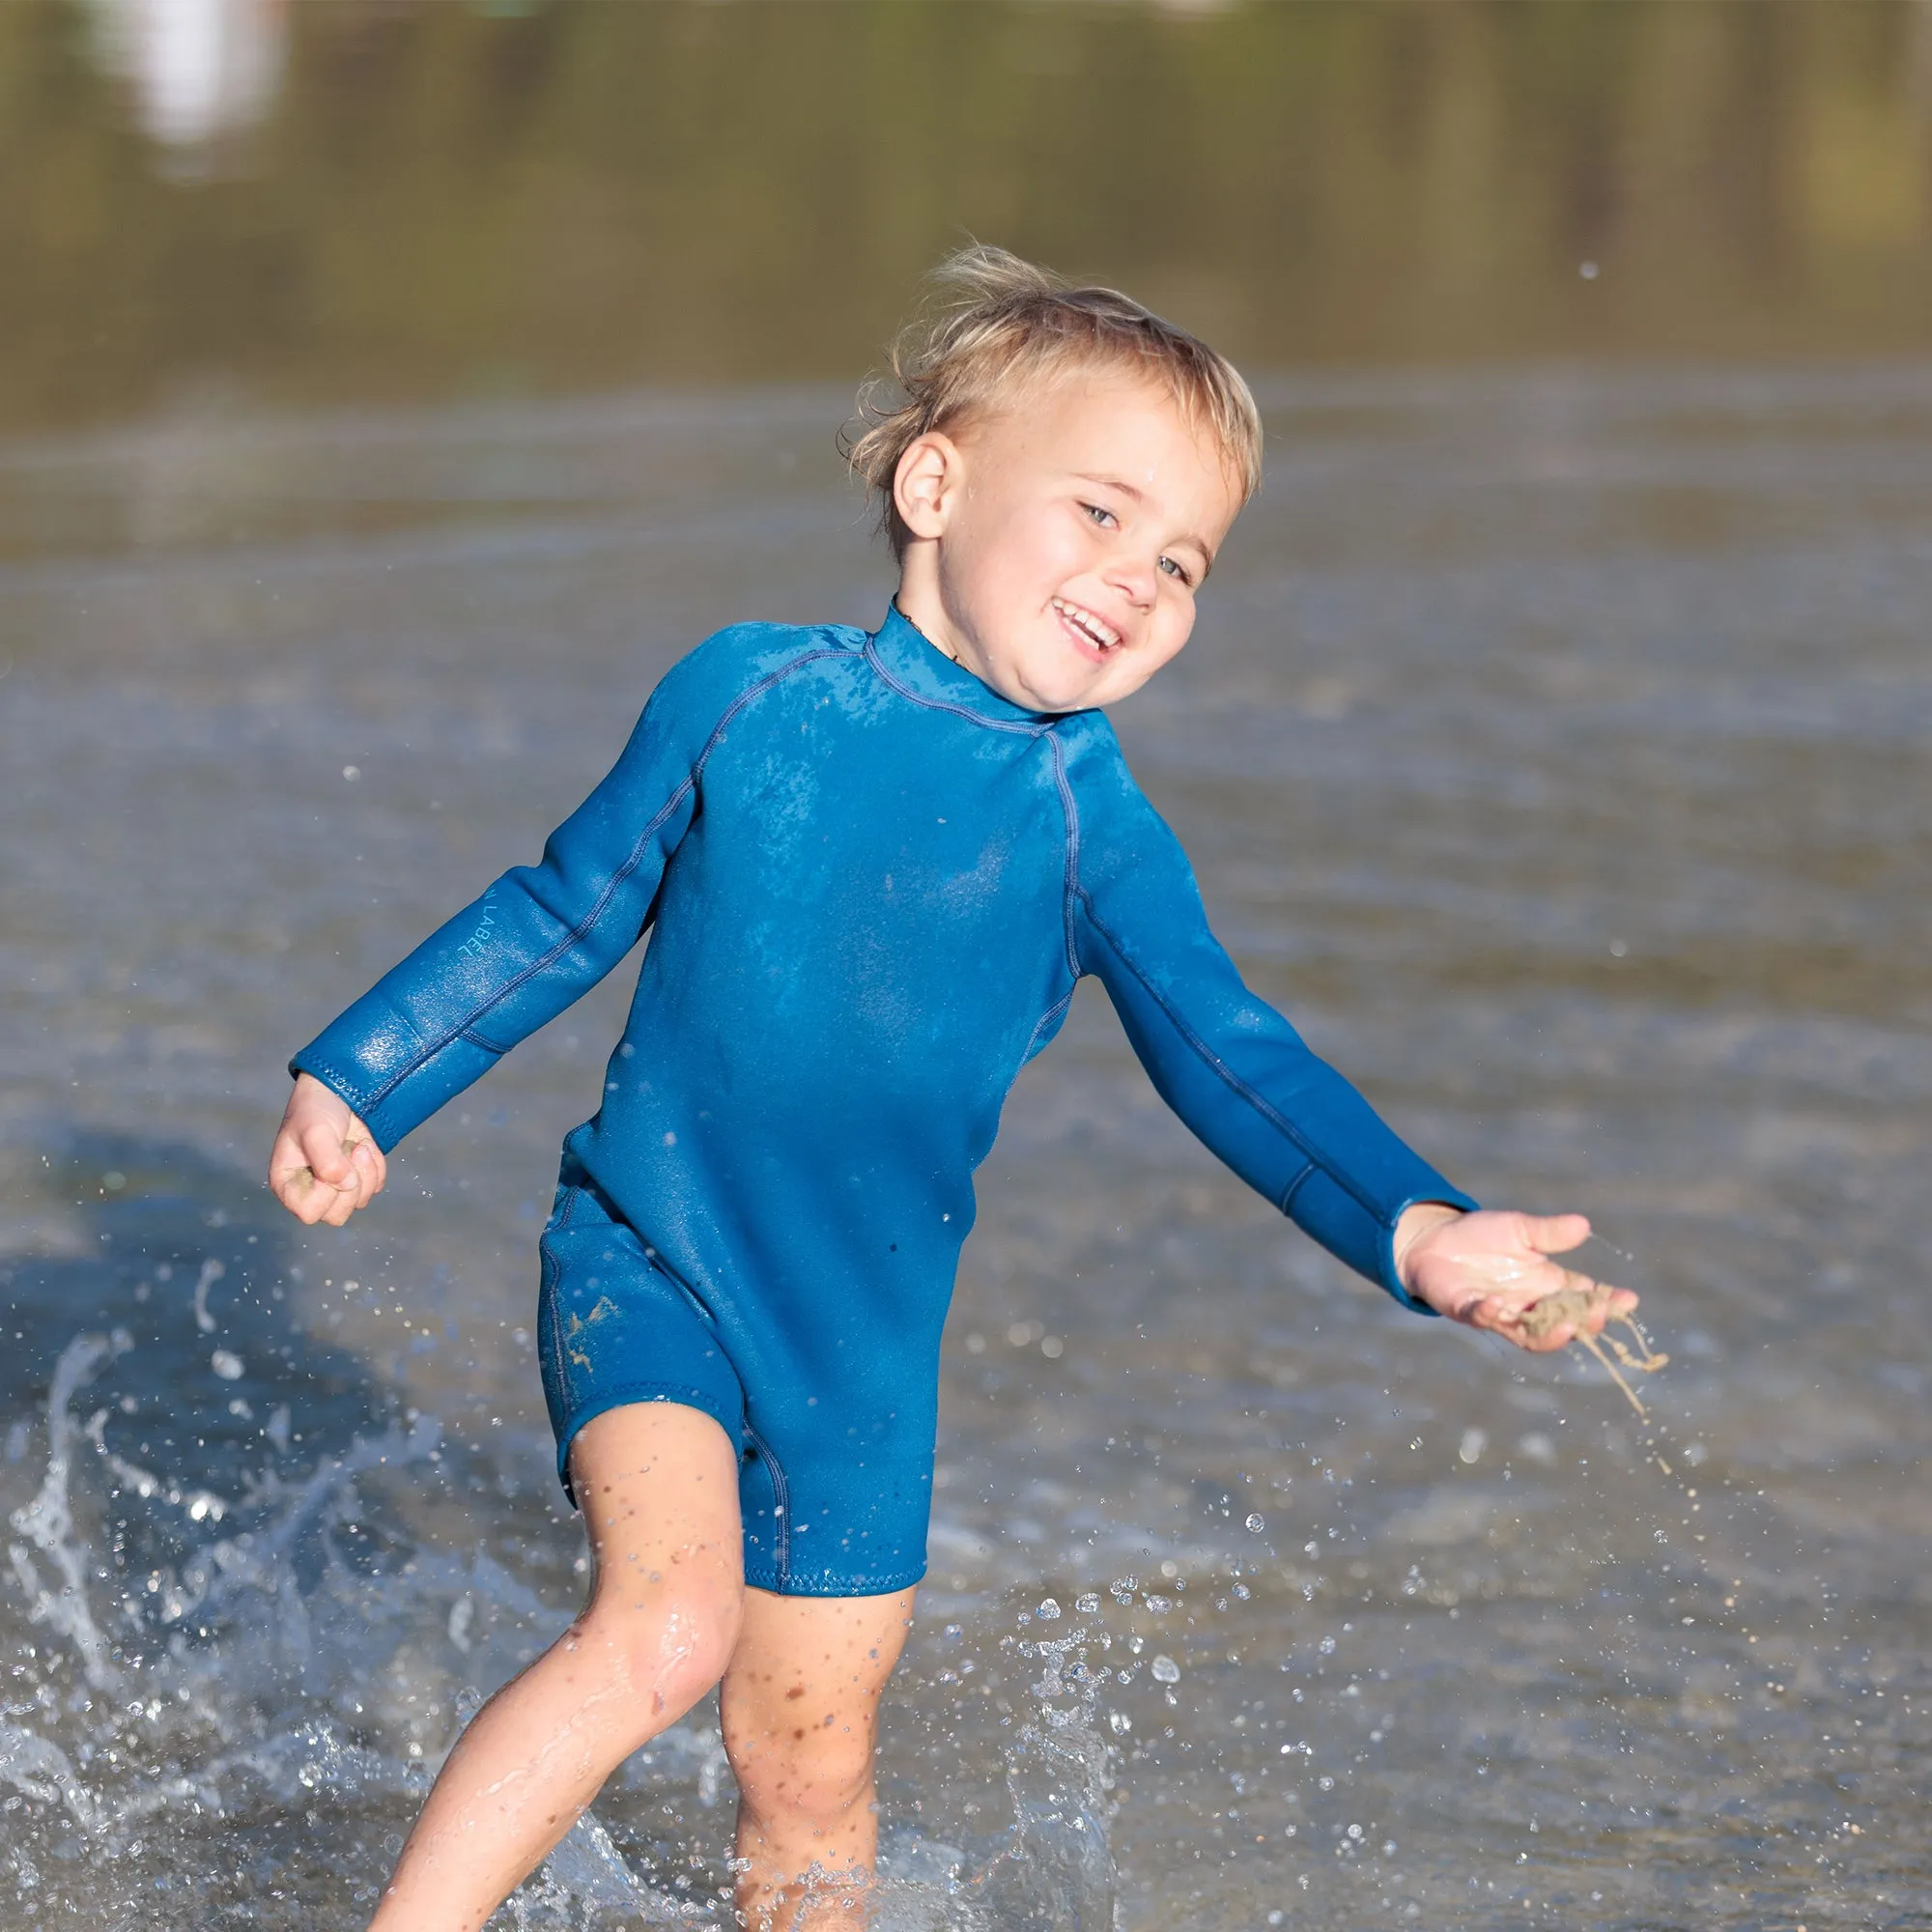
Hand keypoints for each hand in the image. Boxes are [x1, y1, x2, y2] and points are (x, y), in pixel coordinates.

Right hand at [268, 1072, 387, 1226]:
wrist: (340, 1091)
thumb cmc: (316, 1110)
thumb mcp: (315, 1131)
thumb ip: (327, 1161)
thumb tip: (347, 1185)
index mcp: (288, 1184)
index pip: (309, 1212)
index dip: (326, 1192)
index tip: (331, 1162)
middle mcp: (309, 1191)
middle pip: (338, 1215)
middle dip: (352, 1182)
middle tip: (350, 1150)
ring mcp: (335, 1187)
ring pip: (359, 1202)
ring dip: (366, 1171)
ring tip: (357, 1146)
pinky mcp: (357, 1178)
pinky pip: (376, 1187)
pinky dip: (377, 1166)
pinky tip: (365, 1146)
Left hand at [1392, 1205, 1636, 1351]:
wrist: (1435, 1241)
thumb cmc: (1483, 1237)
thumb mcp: (1520, 1229)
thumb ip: (1549, 1232)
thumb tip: (1583, 1225)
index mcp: (1549, 1284)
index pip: (1584, 1297)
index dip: (1607, 1302)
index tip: (1628, 1300)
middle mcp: (1529, 1304)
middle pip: (1564, 1323)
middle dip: (1582, 1322)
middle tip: (1597, 1317)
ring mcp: (1501, 1312)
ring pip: (1529, 1335)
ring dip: (1548, 1335)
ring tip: (1565, 1327)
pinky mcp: (1468, 1311)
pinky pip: (1482, 1318)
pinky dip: (1489, 1314)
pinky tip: (1496, 1305)